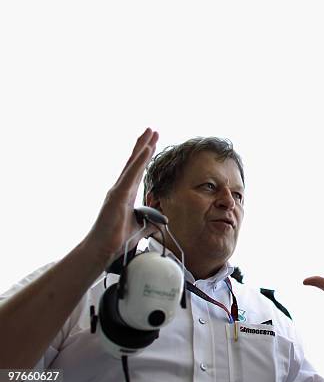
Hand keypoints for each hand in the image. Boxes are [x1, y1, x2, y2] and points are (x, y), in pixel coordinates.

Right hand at [83, 128, 158, 264]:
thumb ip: (149, 221)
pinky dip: (139, 161)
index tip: (152, 143)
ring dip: (143, 147)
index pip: (137, 171)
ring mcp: (118, 190)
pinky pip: (131, 174)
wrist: (103, 251)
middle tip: (151, 130)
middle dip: (144, 145)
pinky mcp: (117, 195)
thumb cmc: (117, 241)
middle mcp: (121, 189)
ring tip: (150, 133)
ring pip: (133, 164)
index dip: (144, 157)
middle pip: (134, 162)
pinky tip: (146, 149)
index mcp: (126, 195)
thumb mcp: (140, 228)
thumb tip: (161, 220)